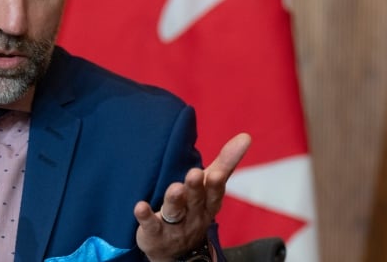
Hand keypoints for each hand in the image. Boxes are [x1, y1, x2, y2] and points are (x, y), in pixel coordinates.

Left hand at [133, 133, 250, 261]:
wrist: (178, 251)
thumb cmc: (195, 208)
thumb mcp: (211, 187)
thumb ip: (225, 163)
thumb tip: (246, 136)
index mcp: (208, 202)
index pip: (214, 192)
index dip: (217, 184)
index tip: (218, 172)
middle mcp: (193, 214)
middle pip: (195, 200)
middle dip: (196, 188)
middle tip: (195, 173)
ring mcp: (174, 225)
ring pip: (175, 212)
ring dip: (175, 200)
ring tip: (174, 188)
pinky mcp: (154, 233)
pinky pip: (150, 225)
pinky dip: (145, 216)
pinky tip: (140, 206)